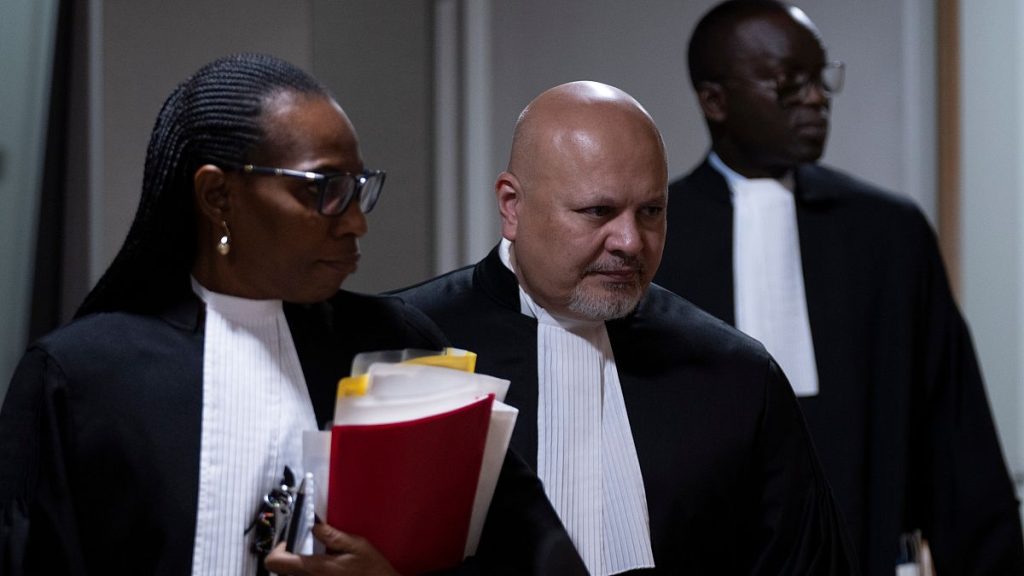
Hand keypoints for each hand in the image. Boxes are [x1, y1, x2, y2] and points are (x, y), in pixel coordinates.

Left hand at [263, 522, 400, 575]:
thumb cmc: (372, 571)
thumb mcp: (356, 546)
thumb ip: (332, 536)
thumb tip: (314, 526)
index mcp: (316, 568)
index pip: (275, 562)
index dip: (277, 549)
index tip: (289, 540)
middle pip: (281, 570)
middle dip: (289, 555)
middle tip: (305, 545)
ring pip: (293, 575)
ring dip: (299, 564)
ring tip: (317, 555)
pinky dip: (309, 570)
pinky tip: (325, 566)